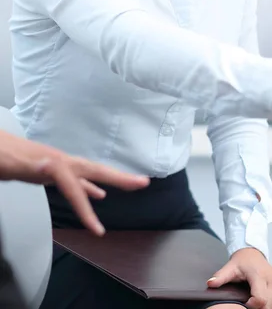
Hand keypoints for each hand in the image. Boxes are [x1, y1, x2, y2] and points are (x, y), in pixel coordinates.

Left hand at [0, 130, 149, 234]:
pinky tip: (97, 194)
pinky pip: (78, 180)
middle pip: (96, 171)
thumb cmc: (0, 155)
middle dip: (121, 178)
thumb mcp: (12, 163)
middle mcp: (62, 162)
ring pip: (91, 175)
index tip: (98, 230)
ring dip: (111, 181)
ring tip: (131, 185)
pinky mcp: (53, 170)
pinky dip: (90, 188)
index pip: (77, 188)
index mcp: (55, 164)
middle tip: (144, 183)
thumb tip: (51, 165)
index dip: (88, 209)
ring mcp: (59, 165)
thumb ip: (31, 164)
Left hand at [207, 248, 271, 308]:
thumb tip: (210, 283)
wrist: (253, 252)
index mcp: (260, 275)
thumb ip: (221, 276)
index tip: (245, 303)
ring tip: (262, 304)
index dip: (252, 306)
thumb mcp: (230, 267)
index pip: (261, 300)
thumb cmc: (242, 262)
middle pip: (271, 306)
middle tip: (253, 305)